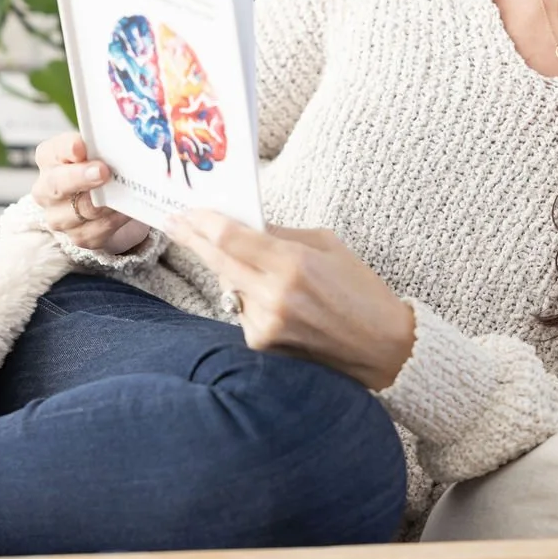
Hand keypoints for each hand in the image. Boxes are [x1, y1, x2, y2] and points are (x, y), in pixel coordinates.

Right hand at [31, 131, 151, 254]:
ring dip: (106, 201)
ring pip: (83, 209)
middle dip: (81, 177)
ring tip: (125, 191)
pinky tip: (128, 210)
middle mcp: (47, 189)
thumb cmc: (100, 167)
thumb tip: (118, 144)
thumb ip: (102, 144)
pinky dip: (116, 218)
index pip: (52, 151)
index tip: (81, 146)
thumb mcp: (97, 149)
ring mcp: (60, 217)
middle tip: (103, 171)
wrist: (106, 201)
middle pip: (58, 184)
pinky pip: (100, 229)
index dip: (67, 148)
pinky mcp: (80, 237)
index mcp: (49, 159)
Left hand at [164, 210, 415, 391]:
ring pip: (228, 286)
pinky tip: (279, 303)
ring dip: (231, 272)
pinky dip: (249, 299)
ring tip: (262, 270)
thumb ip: (281, 235)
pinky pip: (242, 311)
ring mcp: (265, 325)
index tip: (186, 210)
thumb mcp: (328, 247)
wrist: (383, 348)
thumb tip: (242, 223)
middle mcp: (273, 296)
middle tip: (174, 222)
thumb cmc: (362, 291)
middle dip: (193, 238)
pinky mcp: (262, 346)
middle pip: (217, 260)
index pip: (231, 237)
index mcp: (294, 264)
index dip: (203, 222)